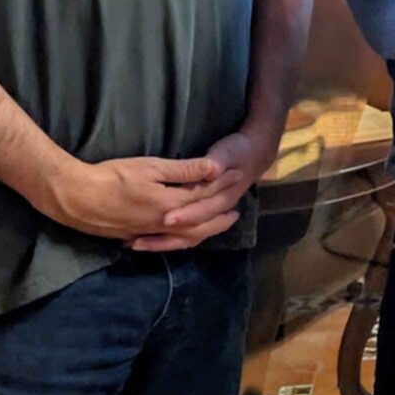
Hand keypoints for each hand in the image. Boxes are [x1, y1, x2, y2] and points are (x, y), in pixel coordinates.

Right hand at [33, 154, 222, 242]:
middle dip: (220, 218)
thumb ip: (184, 170)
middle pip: (202, 225)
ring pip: (186, 238)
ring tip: (215, 225)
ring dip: (204, 232)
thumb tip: (215, 167)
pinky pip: (168, 243)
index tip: (237, 176)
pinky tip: (181, 237)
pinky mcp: (136, 236)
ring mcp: (150, 233)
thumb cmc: (113, 177)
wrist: (76, 198)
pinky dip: (182, 241)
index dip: (222, 186)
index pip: (206, 197)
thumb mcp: (151, 167)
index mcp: (172, 205)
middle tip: (236, 212)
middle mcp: (166, 224)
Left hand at [130, 126, 275, 250]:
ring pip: (189, 237)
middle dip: (167, 236)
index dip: (184, 215)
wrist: (255, 154)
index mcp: (223, 196)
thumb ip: (215, 162)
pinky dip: (169, 240)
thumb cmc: (238, 151)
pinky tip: (148, 240)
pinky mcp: (205, 214)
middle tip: (140, 240)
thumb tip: (212, 169)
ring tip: (139, 244)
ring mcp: (211, 214)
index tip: (164, 219)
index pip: (202, 210)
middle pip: (193, 230)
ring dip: (165, 242)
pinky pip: (188, 236)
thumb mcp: (225, 153)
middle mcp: (216, 210)